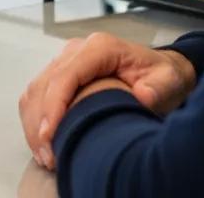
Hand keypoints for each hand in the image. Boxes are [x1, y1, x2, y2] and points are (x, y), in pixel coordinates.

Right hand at [18, 33, 195, 169]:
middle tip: (49, 156)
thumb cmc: (163, 76)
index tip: (50, 135)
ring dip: (35, 122)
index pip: (66, 75)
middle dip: (41, 122)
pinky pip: (38, 92)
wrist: (160, 69)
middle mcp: (78, 49)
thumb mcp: (169, 80)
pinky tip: (43, 142)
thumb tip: (143, 96)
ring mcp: (67, 59)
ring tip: (45, 154)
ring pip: (36, 88)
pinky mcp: (62, 71)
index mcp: (100, 47)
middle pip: (46, 84)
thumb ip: (158, 87)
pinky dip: (35, 118)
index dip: (54, 106)